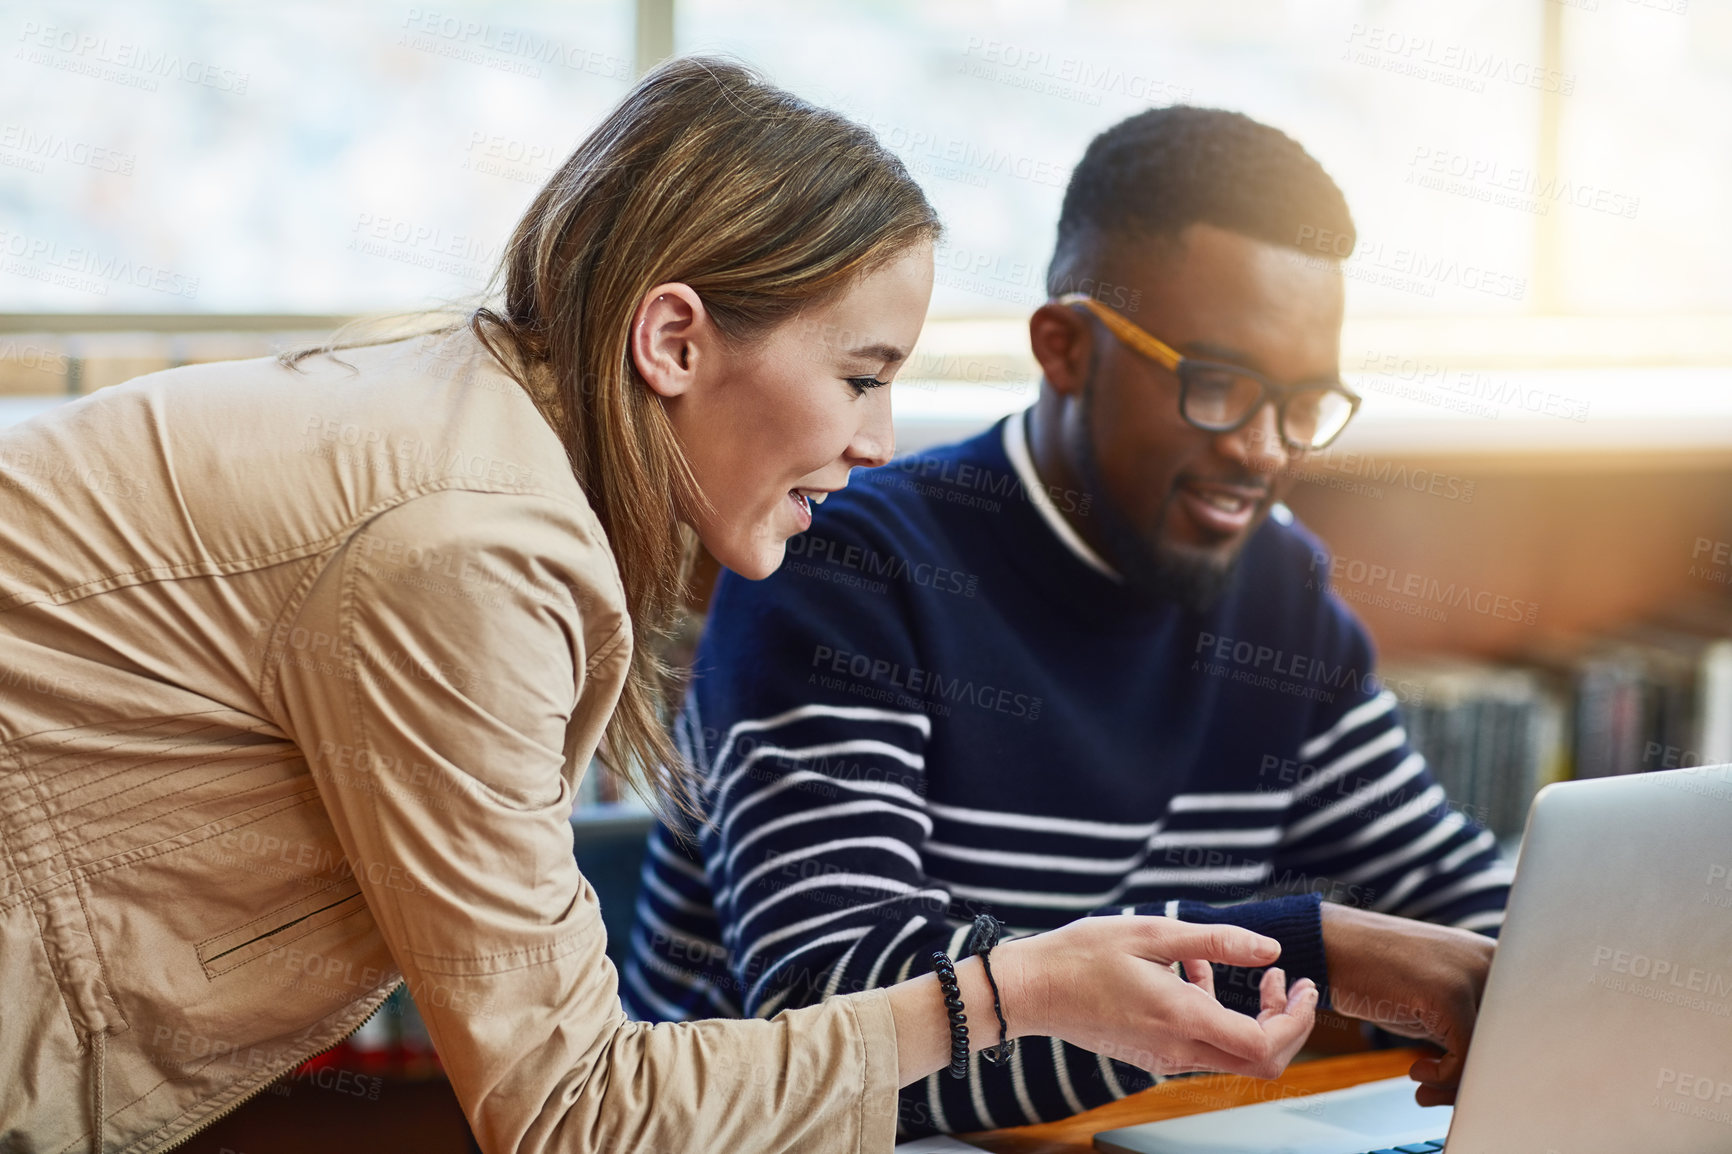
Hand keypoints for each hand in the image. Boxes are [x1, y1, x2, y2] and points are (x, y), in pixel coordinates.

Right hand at [999, 915, 1317, 1079]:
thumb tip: (1270, 949)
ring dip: (1246, 1014)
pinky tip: (1192, 974)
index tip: (1301, 984)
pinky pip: (1201, 1047)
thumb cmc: (1083, 954)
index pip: (1265, 1044)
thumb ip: (1216, 942)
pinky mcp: (1150, 1056)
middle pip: (1258, 1061)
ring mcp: (1163, 1059)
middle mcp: (1177, 1050)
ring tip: (1230, 967)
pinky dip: (1214, 1016)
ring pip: (1231, 1054)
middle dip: (1283, 1022)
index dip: (1296, 1019)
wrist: (1030, 989)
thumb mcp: (1153, 932)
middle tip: (1284, 981)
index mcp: (1182, 1019)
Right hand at [1319, 903, 1493, 1104]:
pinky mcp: (1450, 995)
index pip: (1519, 1024)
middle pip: (1512, 1041)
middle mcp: (1492, 961)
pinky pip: (1465, 1058)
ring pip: (1493, 1053)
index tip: (1467, 1086)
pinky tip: (1416, 1071)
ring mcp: (1473, 975)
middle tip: (1444, 1095)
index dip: (1497, 1064)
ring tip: (1427, 1087)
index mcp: (1496, 958)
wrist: (1329, 946)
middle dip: (1480, 1079)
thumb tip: (1492, 1074)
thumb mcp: (1434, 997)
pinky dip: (1443, 1078)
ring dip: (1460, 1085)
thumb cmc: (1377, 975)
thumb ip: (1469, 1021)